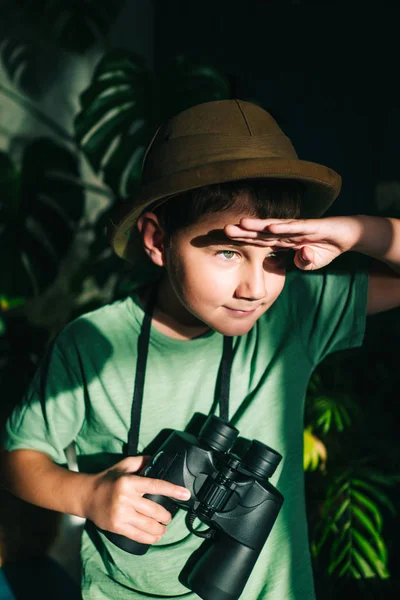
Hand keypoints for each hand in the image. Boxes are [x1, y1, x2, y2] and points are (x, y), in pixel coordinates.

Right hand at [84, 455, 190, 544]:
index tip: (186, 494)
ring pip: (149, 525)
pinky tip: (155, 537)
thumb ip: (141, 461)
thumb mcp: (123, 465)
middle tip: (169, 517)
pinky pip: (138, 536)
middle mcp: (126, 498)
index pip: (156, 486)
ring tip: (164, 528)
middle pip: (155, 510)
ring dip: (161, 529)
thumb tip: (157, 459)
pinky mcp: (117, 527)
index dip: (173, 490)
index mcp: (129, 482)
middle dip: (166, 516)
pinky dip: (150, 538)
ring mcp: (121, 514)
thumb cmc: (107, 480)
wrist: (86, 496)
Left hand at [224, 216, 359, 269]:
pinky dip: (283, 227)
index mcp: (283, 242)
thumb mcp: (311, 263)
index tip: (226, 241)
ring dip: (258, 226)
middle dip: (243, 231)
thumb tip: (297, 261)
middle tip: (224, 229)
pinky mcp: (312, 226)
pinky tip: (270, 226)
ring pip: (274, 227)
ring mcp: (298, 228)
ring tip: (241, 224)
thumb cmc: (326, 248)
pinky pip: (295, 228)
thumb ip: (301, 263)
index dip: (244, 241)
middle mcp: (287, 232)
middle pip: (261, 233)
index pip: (259, 242)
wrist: (347, 236)